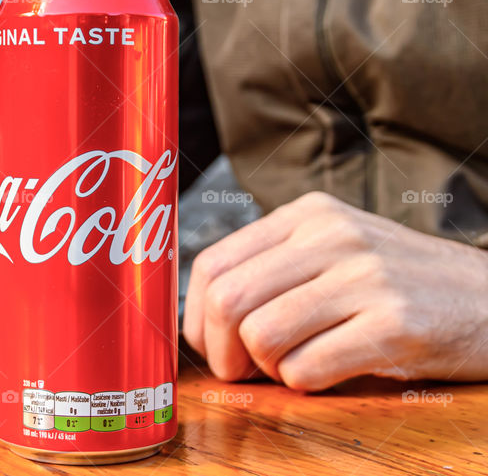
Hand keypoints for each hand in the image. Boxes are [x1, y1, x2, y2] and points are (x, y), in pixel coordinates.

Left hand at [183, 191, 487, 390]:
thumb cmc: (401, 283)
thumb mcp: (335, 250)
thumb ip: (273, 268)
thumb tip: (202, 315)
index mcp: (307, 216)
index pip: (213, 263)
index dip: (197, 316)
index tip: (210, 344)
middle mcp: (331, 237)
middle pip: (228, 300)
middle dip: (221, 351)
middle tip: (241, 370)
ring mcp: (365, 277)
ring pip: (261, 336)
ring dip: (265, 370)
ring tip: (292, 367)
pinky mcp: (395, 324)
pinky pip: (307, 368)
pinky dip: (304, 383)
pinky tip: (328, 372)